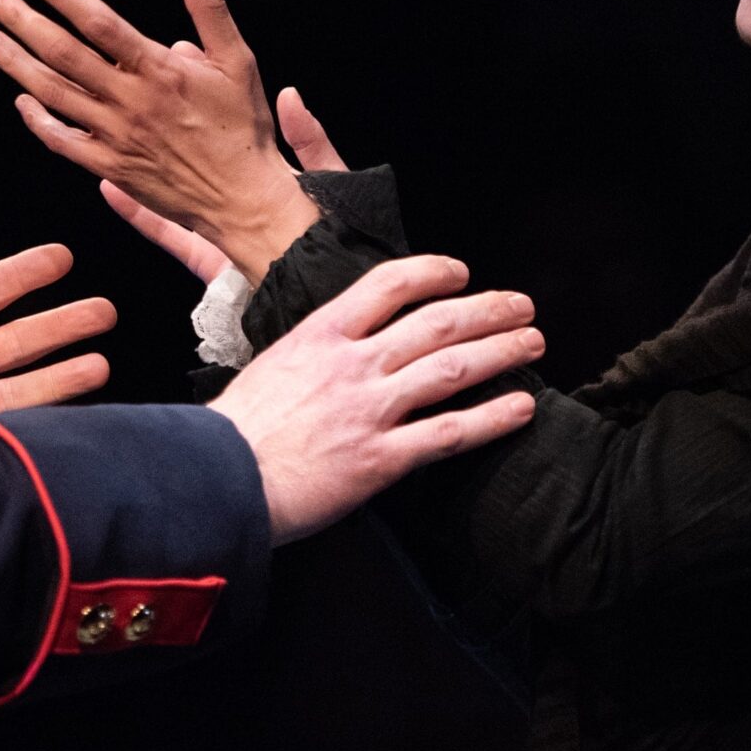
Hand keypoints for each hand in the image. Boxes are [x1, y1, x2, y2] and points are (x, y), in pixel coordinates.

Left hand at [0, 0, 319, 281]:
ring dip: (17, 65)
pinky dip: (38, 120)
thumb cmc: (242, 127)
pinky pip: (62, 141)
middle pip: (65, 54)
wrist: (243, 197)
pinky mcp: (110, 167)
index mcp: (160, 71)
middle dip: (24, 22)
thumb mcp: (236, 61)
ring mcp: (115, 136)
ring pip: (55, 94)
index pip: (100, 24)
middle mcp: (130, 102)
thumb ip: (209, 10)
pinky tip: (22, 100)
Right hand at [210, 254, 541, 542]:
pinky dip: (491, 419)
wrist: (216, 479)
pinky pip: (448, 433)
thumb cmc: (236, 428)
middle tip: (522, 307)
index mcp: (321, 334)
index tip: (460, 273)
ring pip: (451, 370)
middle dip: (489, 310)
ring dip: (501, 353)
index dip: (433, 272)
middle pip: (437, 323)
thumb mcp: (273, 363)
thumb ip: (315, 349)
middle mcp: (352, 364)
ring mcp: (369, 410)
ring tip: (533, 344)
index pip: (389, 284)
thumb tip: (345, 342)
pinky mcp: (380, 460)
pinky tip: (521, 408)